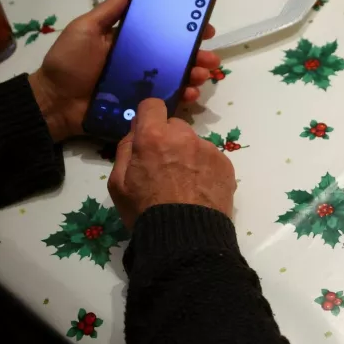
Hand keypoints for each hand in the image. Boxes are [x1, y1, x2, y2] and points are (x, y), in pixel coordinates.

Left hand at [28, 0, 220, 142]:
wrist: (55, 102)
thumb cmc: (68, 63)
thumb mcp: (85, 30)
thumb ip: (108, 11)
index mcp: (130, 42)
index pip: (162, 32)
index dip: (184, 28)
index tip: (202, 25)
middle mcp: (140, 62)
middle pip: (175, 57)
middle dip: (197, 55)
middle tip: (210, 57)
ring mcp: (142, 85)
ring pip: (176, 79)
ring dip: (194, 76)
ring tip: (202, 75)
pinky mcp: (141, 105)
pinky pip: (166, 102)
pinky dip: (182, 98)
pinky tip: (191, 94)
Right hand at [108, 98, 235, 228]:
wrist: (186, 238)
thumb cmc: (146, 211)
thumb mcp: (118, 183)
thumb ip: (125, 150)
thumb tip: (136, 132)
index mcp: (153, 137)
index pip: (152, 105)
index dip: (148, 117)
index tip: (148, 132)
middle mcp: (183, 136)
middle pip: (174, 125)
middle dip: (168, 139)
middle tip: (165, 166)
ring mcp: (208, 149)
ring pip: (194, 142)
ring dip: (188, 155)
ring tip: (184, 184)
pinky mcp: (225, 164)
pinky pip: (211, 158)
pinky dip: (205, 168)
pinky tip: (199, 190)